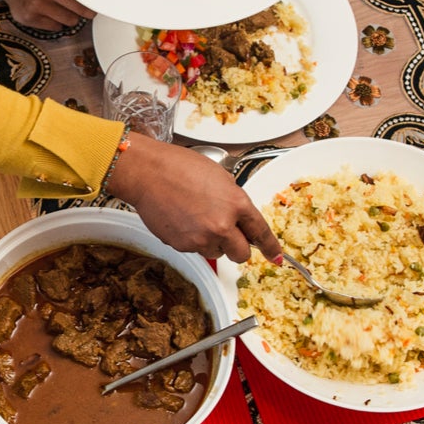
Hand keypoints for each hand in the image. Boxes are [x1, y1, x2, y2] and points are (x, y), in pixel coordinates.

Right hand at [0, 0, 92, 30]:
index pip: (77, 1)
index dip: (89, 6)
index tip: (97, 9)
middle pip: (75, 15)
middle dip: (80, 12)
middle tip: (84, 9)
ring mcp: (32, 10)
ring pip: (67, 22)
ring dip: (69, 17)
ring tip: (62, 7)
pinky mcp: (27, 20)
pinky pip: (54, 28)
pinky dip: (56, 22)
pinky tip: (49, 12)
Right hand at [105, 135, 281, 263]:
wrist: (148, 173)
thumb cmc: (179, 167)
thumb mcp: (219, 176)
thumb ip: (233, 199)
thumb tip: (236, 216)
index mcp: (236, 204)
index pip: (260, 232)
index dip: (270, 246)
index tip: (275, 255)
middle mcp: (222, 226)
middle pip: (241, 254)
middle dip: (238, 248)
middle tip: (228, 236)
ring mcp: (201, 238)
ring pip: (216, 253)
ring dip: (212, 242)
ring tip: (196, 219)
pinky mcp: (182, 246)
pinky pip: (195, 249)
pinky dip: (192, 240)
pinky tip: (182, 219)